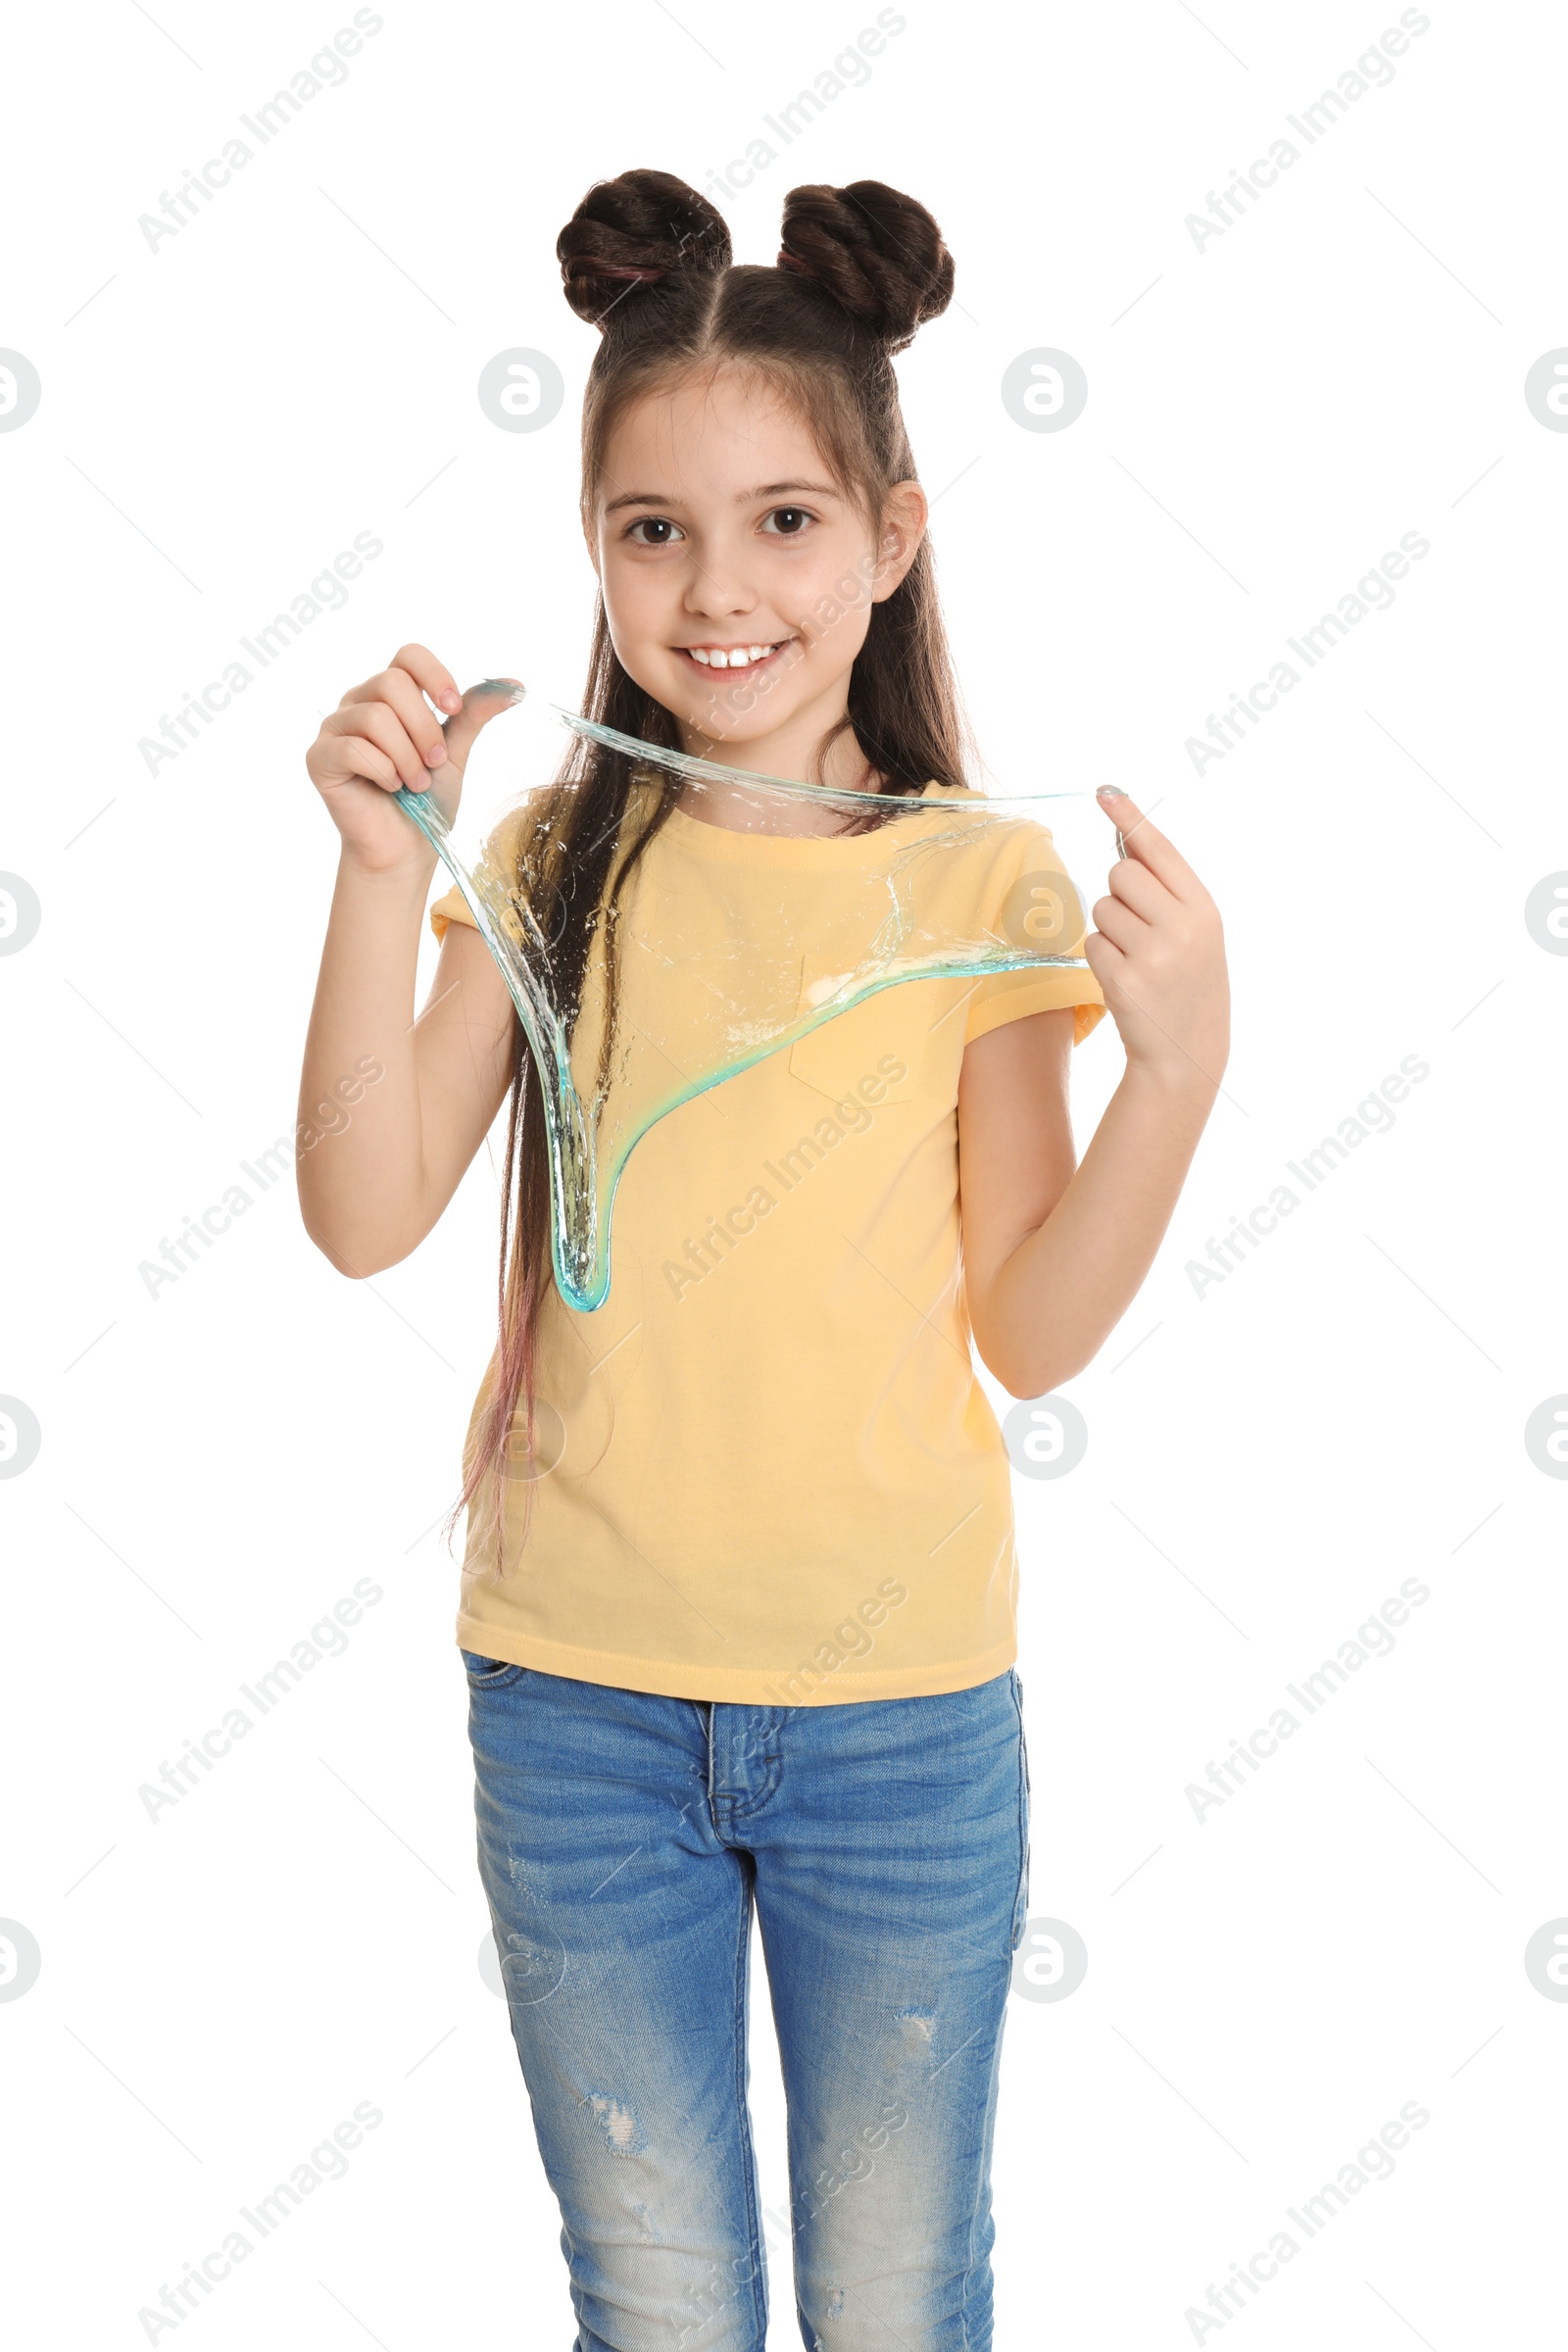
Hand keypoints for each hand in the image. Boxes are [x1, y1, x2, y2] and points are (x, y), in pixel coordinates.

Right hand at [305, 644, 523, 875]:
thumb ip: (474, 714)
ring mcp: (334, 729)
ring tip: (416, 784)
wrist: (406, 850)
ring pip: (375, 717)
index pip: (408, 655)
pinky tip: (391, 788)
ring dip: (407, 757)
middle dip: (425, 728)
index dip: (435, 677)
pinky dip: (383, 772)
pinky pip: (353, 748)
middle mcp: (357, 703)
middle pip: (391, 683)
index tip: (454, 709)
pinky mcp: (319, 759)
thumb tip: (515, 684)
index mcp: (389, 694)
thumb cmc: (427, 800)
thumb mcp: (456, 751)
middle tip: (435, 763)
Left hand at [1083, 787, 1228, 1092]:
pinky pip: (1092, 943)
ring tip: (1137, 959)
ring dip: (1110, 929)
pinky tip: (1126, 980)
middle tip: (1139, 928)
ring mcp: (1153, 955)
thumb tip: (1123, 845)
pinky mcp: (1123, 980)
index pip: (1159, 851)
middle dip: (1120, 894)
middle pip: (1121, 875)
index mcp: (1204, 909)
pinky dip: (1101, 957)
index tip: (1105, 792)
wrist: (1187, 1055)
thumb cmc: (1188, 985)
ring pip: (1102, 909)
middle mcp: (1182, 927)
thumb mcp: (1196, 934)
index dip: (1130, 819)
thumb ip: (1167, 892)